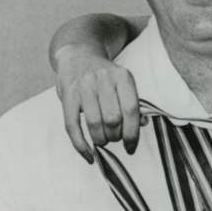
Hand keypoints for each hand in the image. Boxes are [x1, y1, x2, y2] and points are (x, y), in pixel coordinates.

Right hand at [55, 46, 140, 161]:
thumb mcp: (124, 83)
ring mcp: (83, 86)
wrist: (78, 55)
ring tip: (102, 141)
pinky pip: (72, 125)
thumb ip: (134, 104)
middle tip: (114, 138)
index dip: (132, 134)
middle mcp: (103, 79)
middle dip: (115, 136)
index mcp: (122, 76)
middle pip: (113, 119)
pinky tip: (88, 155)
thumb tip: (144, 124)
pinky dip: (81, 145)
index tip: (131, 147)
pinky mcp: (67, 94)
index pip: (131, 110)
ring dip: (100, 140)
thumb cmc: (105, 76)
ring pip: (94, 123)